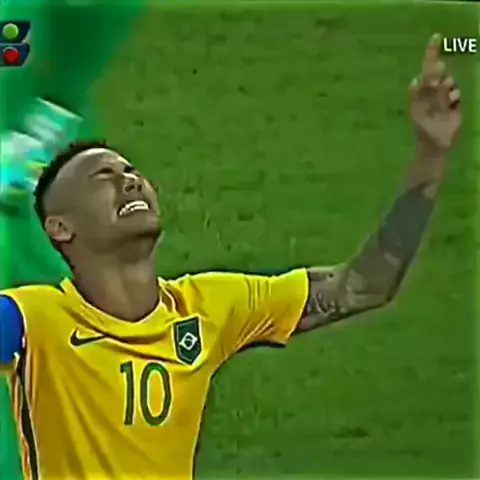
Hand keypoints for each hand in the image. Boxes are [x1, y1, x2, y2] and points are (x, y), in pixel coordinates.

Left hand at [409, 34, 461, 150]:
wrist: (434, 141)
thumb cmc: (421, 125)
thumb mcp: (415, 107)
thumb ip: (416, 91)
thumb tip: (418, 76)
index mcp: (421, 88)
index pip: (427, 67)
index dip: (431, 52)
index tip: (436, 37)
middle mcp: (433, 89)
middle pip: (440, 70)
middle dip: (440, 73)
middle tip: (437, 85)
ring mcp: (445, 95)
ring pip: (450, 80)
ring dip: (446, 89)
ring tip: (442, 103)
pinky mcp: (455, 102)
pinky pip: (457, 92)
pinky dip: (454, 97)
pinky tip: (449, 107)